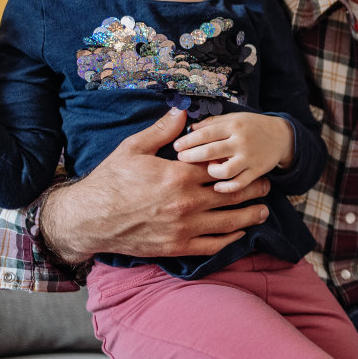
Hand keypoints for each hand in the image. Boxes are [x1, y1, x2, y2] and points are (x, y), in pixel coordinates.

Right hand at [40, 107, 271, 262]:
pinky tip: (239, 234)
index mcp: (179, 175)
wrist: (90, 218)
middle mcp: (187, 202)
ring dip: (250, 216)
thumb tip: (181, 111)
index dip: (239, 164)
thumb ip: (162, 131)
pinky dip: (230, 240)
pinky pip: (213, 246)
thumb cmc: (110, 180)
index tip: (251, 162)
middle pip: (232, 194)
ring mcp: (184, 227)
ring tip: (263, 211)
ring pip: (229, 222)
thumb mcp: (133, 148)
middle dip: (253, 190)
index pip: (221, 168)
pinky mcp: (178, 247)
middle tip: (266, 187)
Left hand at [172, 112, 294, 192]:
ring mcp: (250, 158)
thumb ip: (211, 123)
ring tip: (204, 170)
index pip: (205, 133)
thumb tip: (189, 129)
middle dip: (192, 156)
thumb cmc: (251, 126)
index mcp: (234, 125)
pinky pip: (239, 184)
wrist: (281, 137)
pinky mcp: (257, 172)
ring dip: (209, 172)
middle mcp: (241, 141)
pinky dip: (226, 187)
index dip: (188, 141)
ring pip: (224, 170)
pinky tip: (216, 186)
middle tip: (182, 159)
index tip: (176, 146)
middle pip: (210, 151)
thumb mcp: (233, 118)